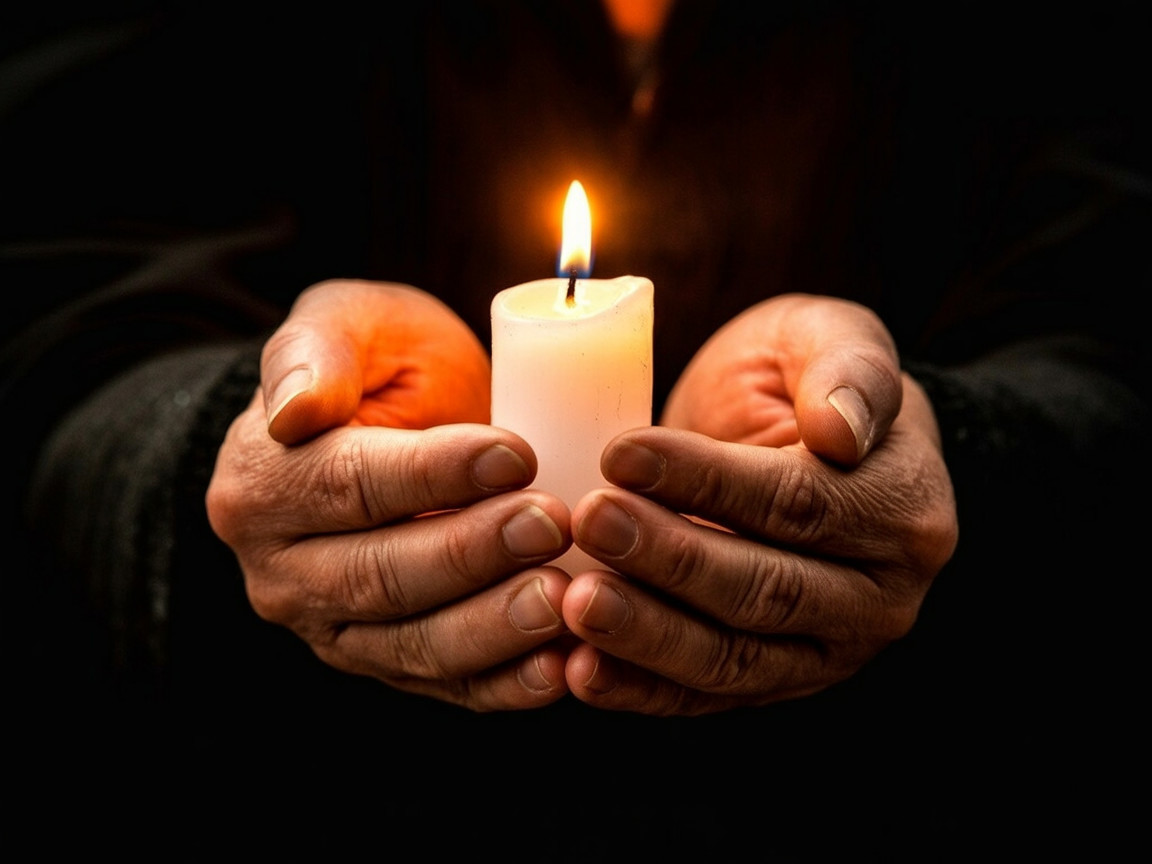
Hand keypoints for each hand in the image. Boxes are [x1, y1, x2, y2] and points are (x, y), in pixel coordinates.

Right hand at [206, 279, 573, 710]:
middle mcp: (285, 571)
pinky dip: (506, 686)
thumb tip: (296, 410)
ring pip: (414, 644)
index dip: (433, 474)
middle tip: (552, 522)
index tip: (516, 452)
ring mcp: (337, 628)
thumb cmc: (379, 367)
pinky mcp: (392, 663)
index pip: (348, 486)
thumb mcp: (346, 324)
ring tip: (563, 598)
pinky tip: (560, 668)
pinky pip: (448, 687)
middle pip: (381, 574)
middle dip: (472, 553)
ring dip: (493, 627)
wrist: (395, 428)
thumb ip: (316, 349)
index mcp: (264, 484)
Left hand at [562, 294, 957, 714]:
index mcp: (902, 508)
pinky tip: (580, 670)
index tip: (621, 452)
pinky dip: (640, 690)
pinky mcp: (771, 681)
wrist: (803, 445)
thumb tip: (840, 430)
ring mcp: (826, 651)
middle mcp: (878, 596)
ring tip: (574, 602)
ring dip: (647, 634)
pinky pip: (704, 696)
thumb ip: (848, 368)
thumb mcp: (829, 339)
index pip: (798, 502)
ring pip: (732, 656)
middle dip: (669, 559)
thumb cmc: (802, 381)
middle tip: (589, 521)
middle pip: (764, 588)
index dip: (707, 482)